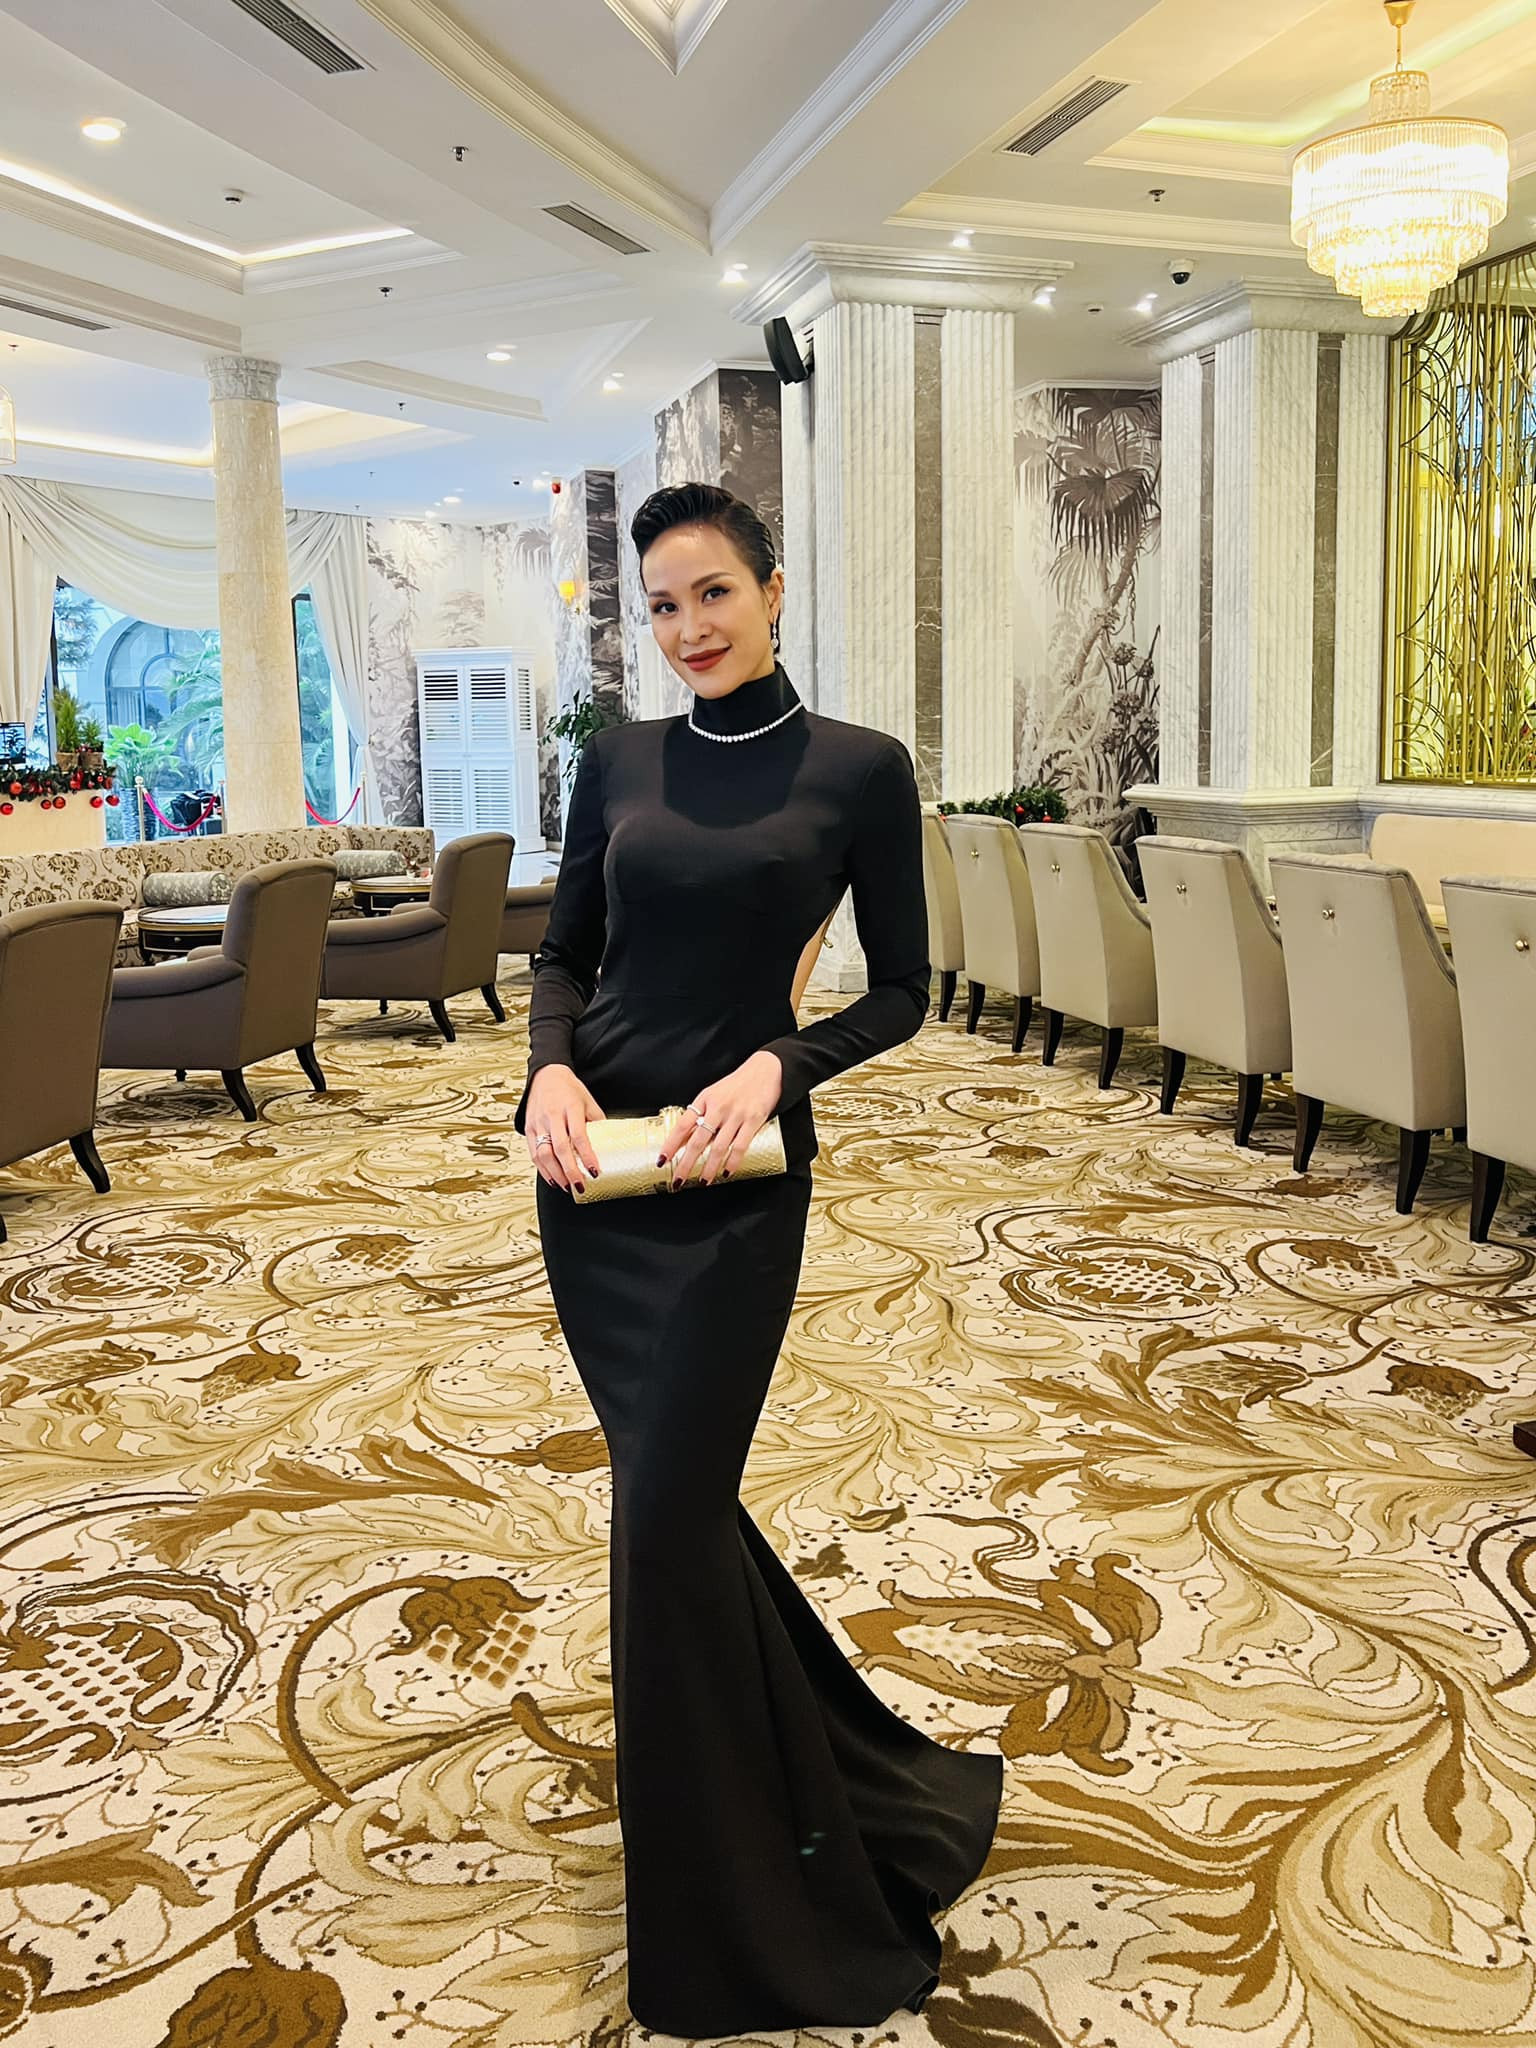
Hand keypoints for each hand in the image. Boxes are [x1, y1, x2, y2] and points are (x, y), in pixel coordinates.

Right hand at [525, 1064, 605, 1194]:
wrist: (546, 1075)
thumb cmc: (569, 1089)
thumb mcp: (588, 1101)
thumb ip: (597, 1122)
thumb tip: (609, 1144)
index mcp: (570, 1107)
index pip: (578, 1135)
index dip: (586, 1156)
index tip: (594, 1171)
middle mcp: (552, 1115)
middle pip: (559, 1148)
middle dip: (570, 1171)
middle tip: (580, 1186)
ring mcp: (538, 1122)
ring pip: (543, 1154)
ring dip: (555, 1174)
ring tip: (567, 1186)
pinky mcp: (529, 1128)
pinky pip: (533, 1153)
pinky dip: (543, 1169)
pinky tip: (553, 1179)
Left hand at [657, 1050, 782, 1188]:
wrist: (765, 1070)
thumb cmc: (736, 1084)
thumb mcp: (713, 1094)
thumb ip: (701, 1113)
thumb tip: (685, 1138)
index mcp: (704, 1100)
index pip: (682, 1125)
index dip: (670, 1144)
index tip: (662, 1160)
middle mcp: (718, 1107)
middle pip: (698, 1141)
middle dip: (686, 1164)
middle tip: (678, 1180)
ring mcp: (736, 1115)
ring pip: (718, 1147)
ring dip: (709, 1168)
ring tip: (703, 1181)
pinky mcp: (753, 1120)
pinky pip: (740, 1146)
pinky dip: (732, 1162)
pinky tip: (726, 1172)